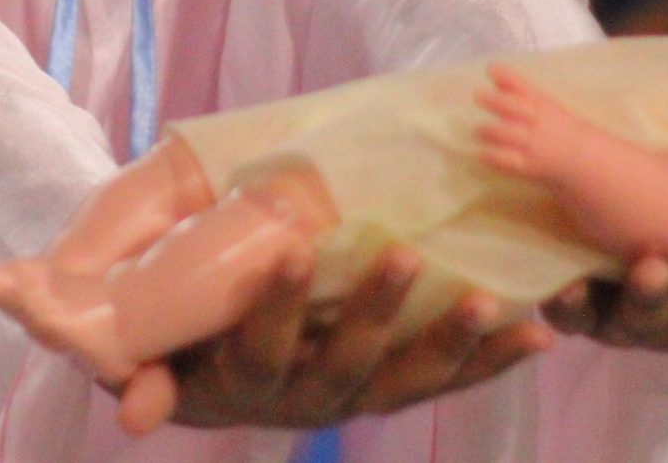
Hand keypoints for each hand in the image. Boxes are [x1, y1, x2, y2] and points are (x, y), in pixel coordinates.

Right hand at [139, 244, 554, 432]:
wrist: (216, 378)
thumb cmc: (184, 339)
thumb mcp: (159, 353)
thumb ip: (144, 374)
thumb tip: (128, 411)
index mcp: (248, 378)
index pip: (264, 344)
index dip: (278, 307)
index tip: (292, 255)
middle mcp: (310, 396)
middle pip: (347, 361)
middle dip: (376, 312)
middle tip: (402, 256)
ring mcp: (361, 394)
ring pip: (409, 377)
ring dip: (450, 342)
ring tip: (486, 301)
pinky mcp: (398, 388)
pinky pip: (451, 381)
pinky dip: (495, 360)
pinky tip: (539, 333)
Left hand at [475, 63, 590, 183]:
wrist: (580, 156)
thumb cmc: (554, 124)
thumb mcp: (541, 102)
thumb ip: (515, 87)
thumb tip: (491, 68)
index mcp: (541, 104)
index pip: (524, 87)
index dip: (507, 77)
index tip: (491, 69)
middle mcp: (537, 122)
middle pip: (515, 109)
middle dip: (496, 101)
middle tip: (477, 95)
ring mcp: (533, 144)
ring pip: (509, 135)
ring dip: (489, 131)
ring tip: (477, 131)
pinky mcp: (528, 166)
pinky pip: (508, 161)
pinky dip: (492, 157)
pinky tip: (480, 154)